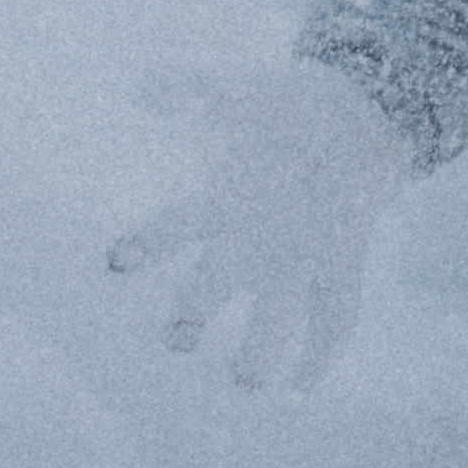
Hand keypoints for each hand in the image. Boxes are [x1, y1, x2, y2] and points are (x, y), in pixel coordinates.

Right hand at [108, 60, 406, 388]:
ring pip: (270, 317)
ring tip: (246, 381)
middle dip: (191, 316)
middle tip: (178, 338)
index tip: (117, 260)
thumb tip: (143, 86)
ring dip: (256, 351)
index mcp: (222, 203)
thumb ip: (187, 83)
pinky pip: (332, 315)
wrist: (350, 116)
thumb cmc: (281, 107)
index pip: (174, 229)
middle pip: (212, 287)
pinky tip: (305, 384)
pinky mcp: (340, 265)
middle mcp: (250, 243)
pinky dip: (321, 351)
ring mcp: (295, 259)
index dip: (146, 245)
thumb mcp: (233, 87)